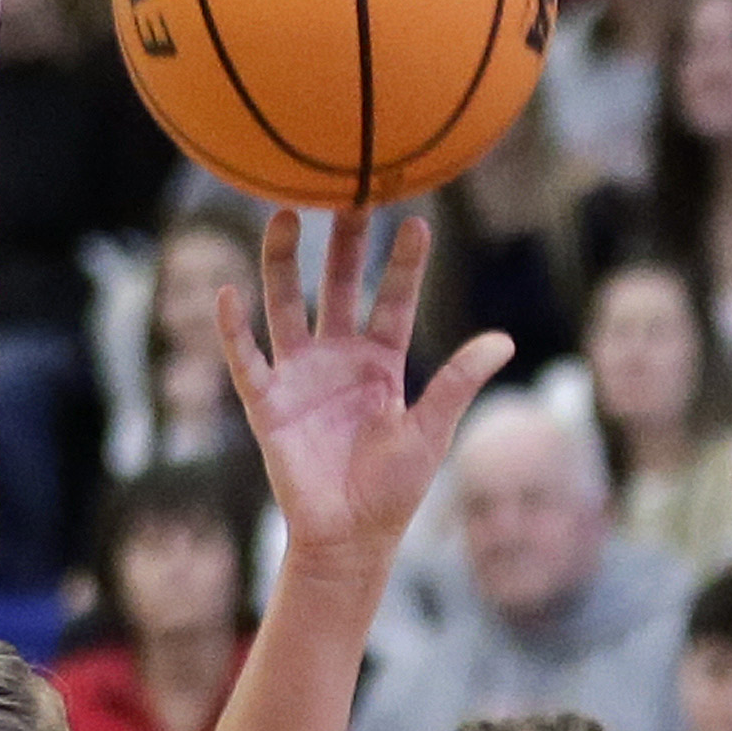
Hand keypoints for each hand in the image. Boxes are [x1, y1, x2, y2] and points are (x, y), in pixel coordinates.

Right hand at [219, 210, 512, 585]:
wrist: (348, 540)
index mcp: (382, 363)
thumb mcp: (431, 431)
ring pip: (287, 306)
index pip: (393, 300)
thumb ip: (457, 383)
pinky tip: (228, 292)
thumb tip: (503, 340)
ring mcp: (300, 377)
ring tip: (284, 213)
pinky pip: (246, 360)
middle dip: (343, 242)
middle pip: (338, 286)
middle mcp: (338, 359)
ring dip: (283, 263)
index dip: (403, 264)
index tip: (417, 220)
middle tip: (346, 190)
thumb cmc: (393, 491)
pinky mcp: (268, 404)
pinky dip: (235, 329)